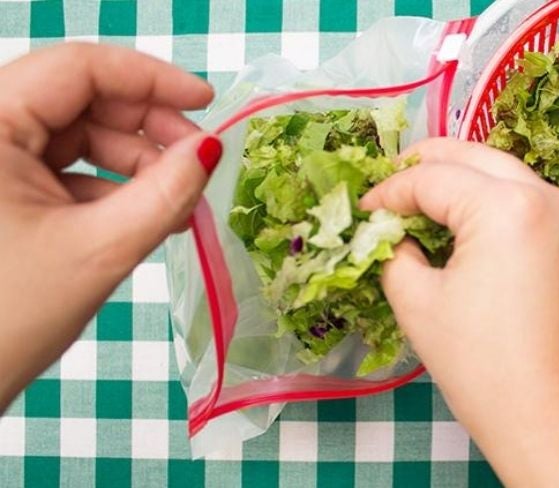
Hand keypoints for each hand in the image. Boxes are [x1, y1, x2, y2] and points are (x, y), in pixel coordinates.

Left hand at [0, 43, 219, 409]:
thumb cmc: (7, 317)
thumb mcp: (98, 250)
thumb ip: (164, 193)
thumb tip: (210, 149)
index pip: (78, 69)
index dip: (151, 78)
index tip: (208, 102)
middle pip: (81, 98)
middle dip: (148, 126)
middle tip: (201, 159)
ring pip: (78, 134)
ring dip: (136, 162)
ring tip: (181, 201)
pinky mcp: (2, 189)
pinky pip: (66, 168)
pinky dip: (112, 186)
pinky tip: (151, 215)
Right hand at [362, 138, 558, 486]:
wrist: (552, 420)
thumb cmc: (480, 366)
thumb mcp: (417, 301)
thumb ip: (395, 250)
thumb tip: (392, 230)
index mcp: (509, 207)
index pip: (434, 178)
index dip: (390, 190)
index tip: (362, 209)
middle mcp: (549, 197)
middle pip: (475, 157)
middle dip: (427, 165)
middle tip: (388, 182)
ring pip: (504, 174)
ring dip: (461, 179)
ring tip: (418, 200)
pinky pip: (526, 201)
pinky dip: (490, 201)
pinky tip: (460, 222)